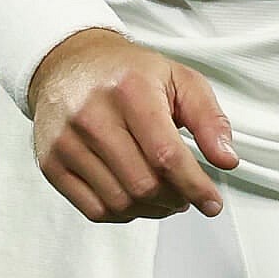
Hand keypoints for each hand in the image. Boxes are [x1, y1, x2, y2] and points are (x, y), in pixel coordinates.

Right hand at [27, 27, 237, 223]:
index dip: (194, 185)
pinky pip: (93, 209)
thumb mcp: (179, 79)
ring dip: (152, 210)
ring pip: (119, 202)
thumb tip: (226, 160)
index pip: (166, 155)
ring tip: (165, 197)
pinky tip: (136, 200)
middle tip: (187, 195)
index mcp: (130, 90)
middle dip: (175, 199)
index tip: (211, 202)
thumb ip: (209, 118)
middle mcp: (93, 116)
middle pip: (143, 184)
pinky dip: (123, 214)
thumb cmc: (127, 72)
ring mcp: (67, 142)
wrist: (70, 62)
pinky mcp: (52, 163)